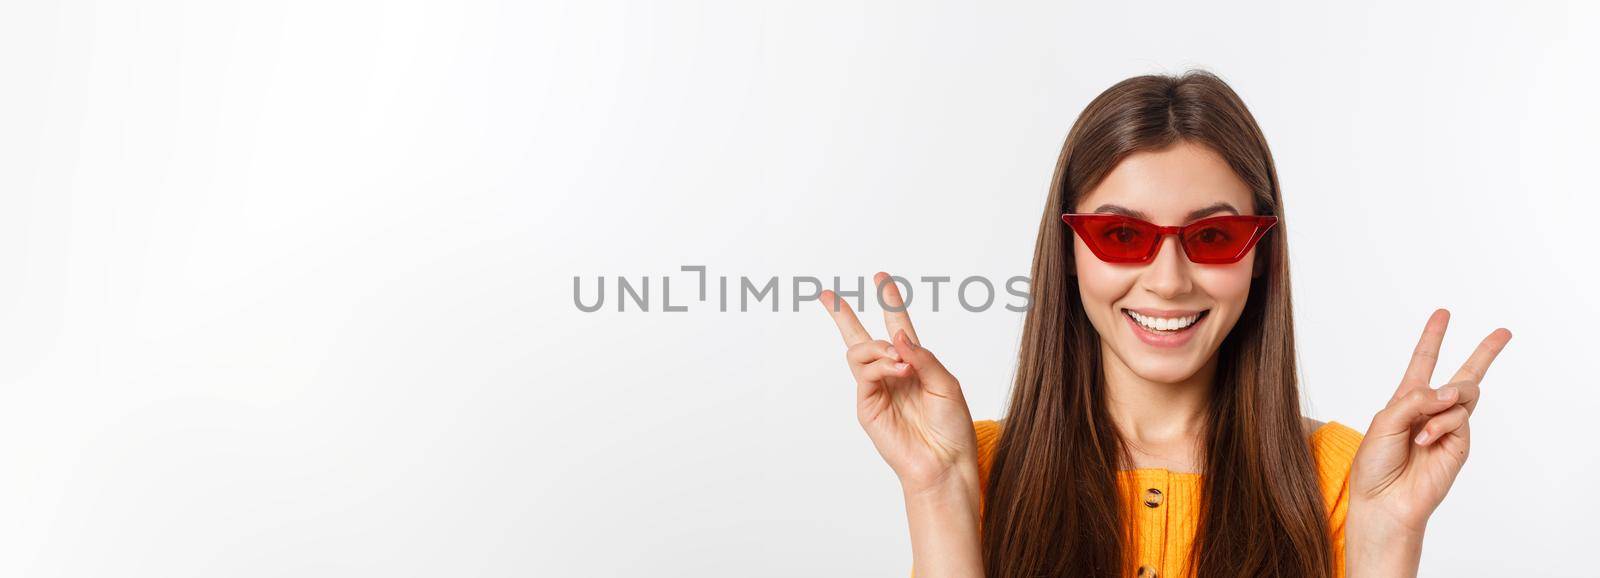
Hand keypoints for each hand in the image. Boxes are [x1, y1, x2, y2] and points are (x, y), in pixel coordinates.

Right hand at [818, 272, 978, 496]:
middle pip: (860, 337)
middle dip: (842, 315)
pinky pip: (865, 375)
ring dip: (878, 348)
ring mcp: (877, 390)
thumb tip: (897, 335)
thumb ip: (924, 357)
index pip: (897, 326)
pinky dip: (881, 366)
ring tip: (899, 359)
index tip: (881, 277)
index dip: (889, 300)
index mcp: (913, 365)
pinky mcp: (868, 407)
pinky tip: (899, 370)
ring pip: (859, 352)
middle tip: (826, 295)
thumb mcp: (947, 384)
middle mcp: (891, 374)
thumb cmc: (952, 428)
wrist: (946, 463)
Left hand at [1349, 308, 1512, 534]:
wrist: (1384, 500)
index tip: (1443, 314)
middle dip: (1485, 353)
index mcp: (1407, 400)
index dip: (1433, 338)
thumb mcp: (1383, 422)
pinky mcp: (1460, 443)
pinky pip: (1459, 418)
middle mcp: (1430, 410)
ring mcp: (1448, 427)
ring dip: (1446, 398)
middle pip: (1463, 376)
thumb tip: (1448, 391)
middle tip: (1504, 333)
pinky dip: (1442, 424)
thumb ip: (1414, 400)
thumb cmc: (1375, 464)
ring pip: (1465, 392)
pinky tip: (1425, 439)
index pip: (1423, 363)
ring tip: (1427, 419)